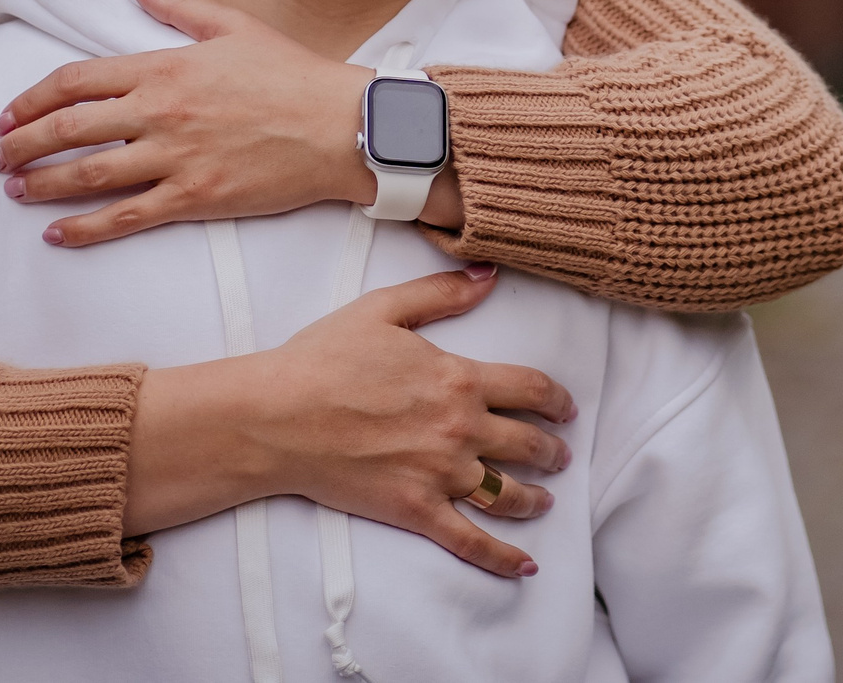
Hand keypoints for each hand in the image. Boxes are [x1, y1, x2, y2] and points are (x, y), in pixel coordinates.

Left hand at [0, 0, 460, 243]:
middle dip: (21, 145)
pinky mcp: (195, 198)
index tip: (8, 114)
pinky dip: (85, 228)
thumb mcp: (234, 25)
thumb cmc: (292, 73)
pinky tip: (57, 234)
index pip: (77, 81)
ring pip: (88, 176)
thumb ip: (176, 6)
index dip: (31, 99)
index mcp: (165, 67)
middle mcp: (162, 112)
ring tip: (15, 190)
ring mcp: (176, 158)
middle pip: (69, 129)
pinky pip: (126, 217)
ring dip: (42, 185)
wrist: (342, 126)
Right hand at [126, 266, 575, 576]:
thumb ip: (440, 294)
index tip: (566, 407)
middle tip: (561, 454)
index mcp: (458, 378)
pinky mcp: (417, 510)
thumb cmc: (323, 359)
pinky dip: (502, 557)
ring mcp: (441, 473)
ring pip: (508, 493)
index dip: (556, 398)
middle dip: (552, 449)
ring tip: (545, 501)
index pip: (530, 388)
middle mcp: (461, 428)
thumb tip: (488, 276)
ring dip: (536, 498)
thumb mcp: (383, 309)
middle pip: (528, 443)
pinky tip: (525, 566)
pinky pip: (471, 540)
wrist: (277, 416)